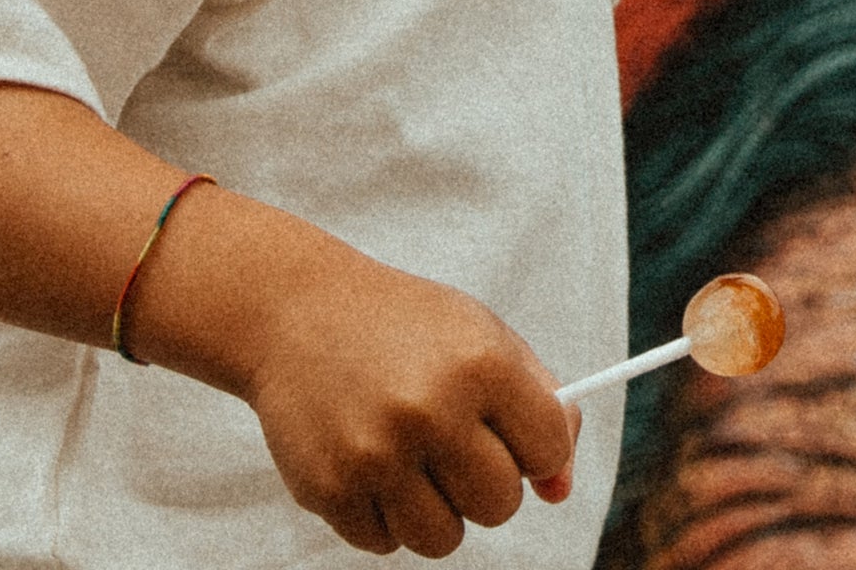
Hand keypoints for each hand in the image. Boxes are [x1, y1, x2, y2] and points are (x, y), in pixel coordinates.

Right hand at [135, 193, 578, 556]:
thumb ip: (540, 409)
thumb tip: (560, 490)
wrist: (296, 312)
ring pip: (444, 538)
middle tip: (454, 448)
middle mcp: (430, 410)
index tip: (511, 437)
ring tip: (411, 459)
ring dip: (436, 510)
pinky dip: (383, 515)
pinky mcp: (328, 488)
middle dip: (485, 485)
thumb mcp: (484, 340)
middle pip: (499, 505)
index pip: (547, 450)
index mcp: (481, 365)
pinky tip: (368, 462)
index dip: (535, 450)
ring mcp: (375, 454)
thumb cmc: (407, 329)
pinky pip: (384, 543)